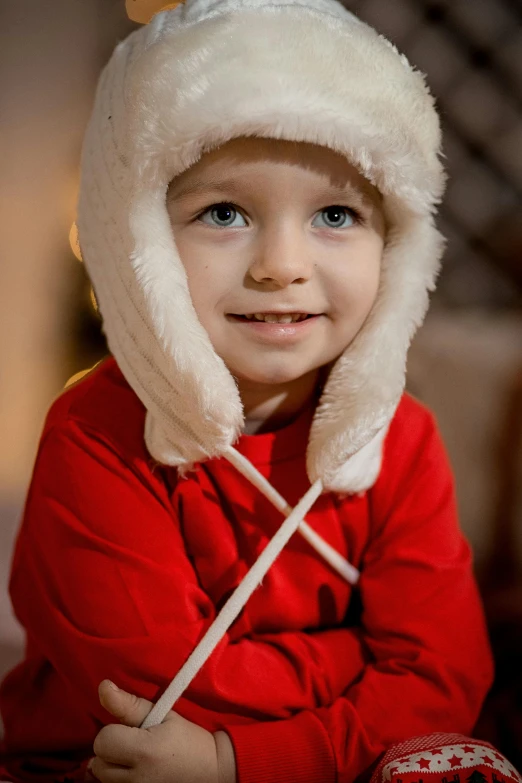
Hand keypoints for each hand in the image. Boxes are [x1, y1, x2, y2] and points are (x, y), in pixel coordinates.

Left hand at [88, 680, 218, 782]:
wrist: (211, 772)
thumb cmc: (188, 740)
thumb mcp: (164, 715)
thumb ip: (130, 705)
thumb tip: (103, 687)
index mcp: (144, 751)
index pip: (103, 740)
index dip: (113, 731)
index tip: (131, 730)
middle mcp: (137, 778)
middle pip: (98, 763)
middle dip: (110, 750)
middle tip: (131, 745)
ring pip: (101, 778)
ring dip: (111, 767)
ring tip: (132, 760)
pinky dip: (117, 779)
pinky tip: (132, 772)